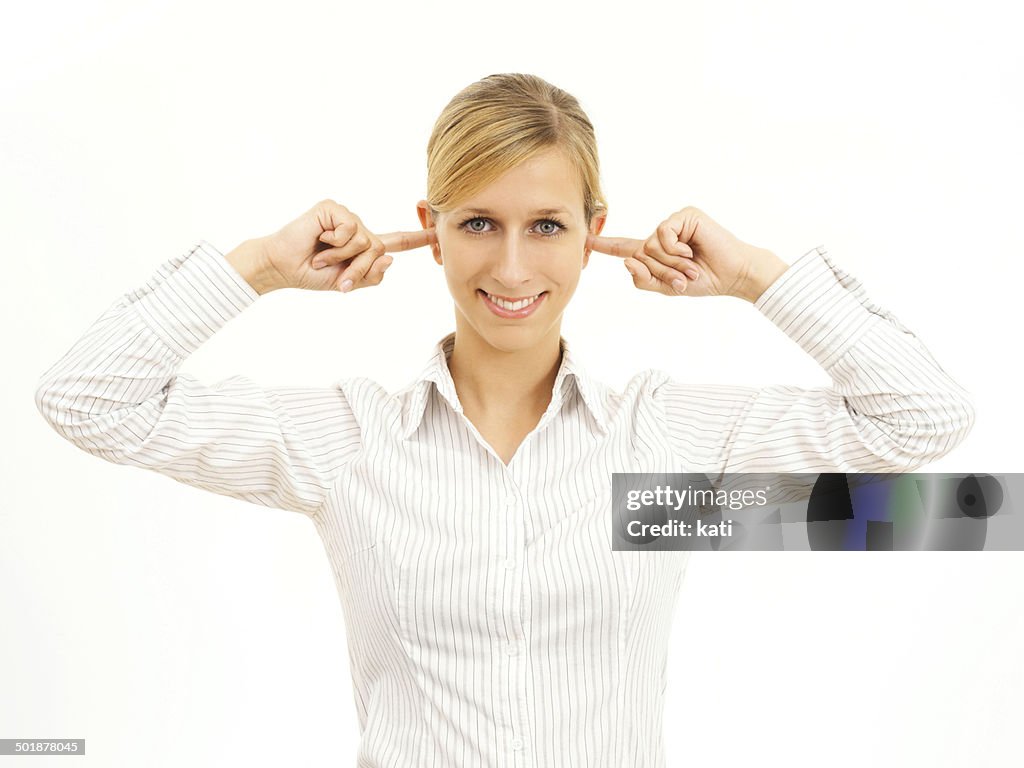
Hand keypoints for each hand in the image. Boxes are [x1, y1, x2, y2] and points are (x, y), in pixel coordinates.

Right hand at [248, 199, 436, 292]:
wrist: (283, 268)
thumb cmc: (312, 275)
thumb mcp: (347, 283)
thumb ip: (372, 276)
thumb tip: (390, 258)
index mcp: (363, 246)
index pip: (396, 241)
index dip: (417, 239)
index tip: (439, 233)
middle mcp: (358, 228)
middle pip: (379, 249)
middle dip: (358, 268)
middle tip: (336, 274)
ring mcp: (345, 217)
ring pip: (365, 241)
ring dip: (342, 256)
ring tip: (322, 257)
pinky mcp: (332, 208)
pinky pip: (350, 229)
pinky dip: (335, 242)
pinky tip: (319, 240)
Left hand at [586, 206, 787, 301]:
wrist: (732, 276)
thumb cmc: (704, 281)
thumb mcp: (668, 288)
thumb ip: (644, 280)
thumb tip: (628, 261)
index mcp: (655, 253)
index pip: (626, 248)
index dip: (606, 245)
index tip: (586, 241)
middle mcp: (661, 236)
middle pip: (639, 254)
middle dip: (661, 271)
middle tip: (685, 276)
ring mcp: (673, 224)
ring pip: (650, 245)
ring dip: (670, 262)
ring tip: (690, 266)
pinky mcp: (685, 215)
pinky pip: (662, 233)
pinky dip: (674, 247)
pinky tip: (690, 250)